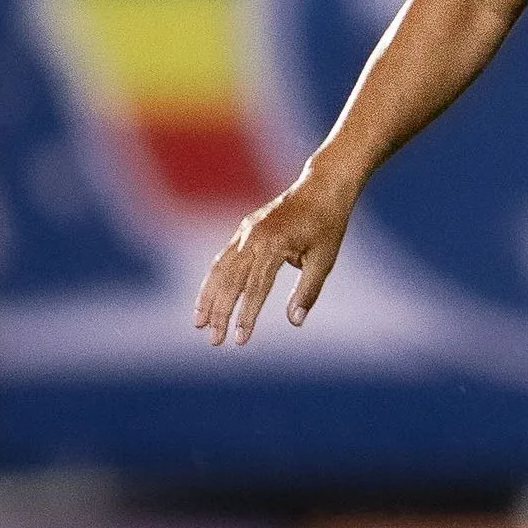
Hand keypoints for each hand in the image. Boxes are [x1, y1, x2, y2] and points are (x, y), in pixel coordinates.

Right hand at [194, 170, 356, 344]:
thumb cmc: (328, 223)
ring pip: (219, 270)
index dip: (246, 317)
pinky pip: (223, 258)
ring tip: (199, 324)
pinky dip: (213, 279)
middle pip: (230, 282)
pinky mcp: (244, 229)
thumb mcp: (325, 258)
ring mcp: (245, 232)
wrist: (322, 185)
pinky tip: (208, 298)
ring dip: (208, 298)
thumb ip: (308, 291)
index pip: (255, 289)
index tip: (240, 341)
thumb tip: (295, 322)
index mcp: (274, 245)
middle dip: (220, 313)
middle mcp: (253, 238)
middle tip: (214, 341)